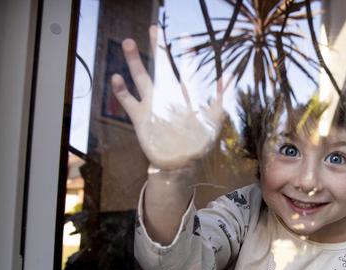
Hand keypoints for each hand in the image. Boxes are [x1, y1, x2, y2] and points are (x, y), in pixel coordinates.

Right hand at [111, 26, 222, 170]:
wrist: (180, 164)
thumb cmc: (199, 143)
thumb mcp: (213, 121)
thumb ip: (219, 99)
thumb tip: (229, 77)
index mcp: (186, 96)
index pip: (187, 70)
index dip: (186, 53)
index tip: (184, 35)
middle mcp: (168, 95)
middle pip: (162, 67)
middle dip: (158, 49)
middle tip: (154, 28)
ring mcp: (152, 104)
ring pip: (141, 78)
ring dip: (134, 61)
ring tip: (128, 43)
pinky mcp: (140, 117)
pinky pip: (128, 101)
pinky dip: (121, 90)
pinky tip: (117, 77)